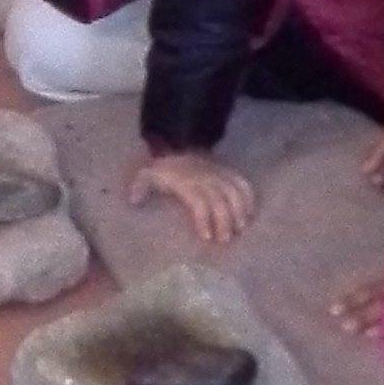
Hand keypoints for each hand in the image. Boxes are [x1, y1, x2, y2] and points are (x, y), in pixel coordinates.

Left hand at [127, 149, 255, 242]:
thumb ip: (140, 187)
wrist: (178, 144)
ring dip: (239, 211)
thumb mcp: (147, 174)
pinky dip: (249, 197)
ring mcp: (219, 174)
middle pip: (220, 202)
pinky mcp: (228, 172)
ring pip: (234, 193)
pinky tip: (250, 213)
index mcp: (187, 183)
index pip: (199, 203)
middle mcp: (206, 179)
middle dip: (224, 222)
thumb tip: (133, 201)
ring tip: (240, 229)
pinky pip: (242, 183)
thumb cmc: (164, 168)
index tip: (207, 237)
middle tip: (226, 240)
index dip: (204, 220)